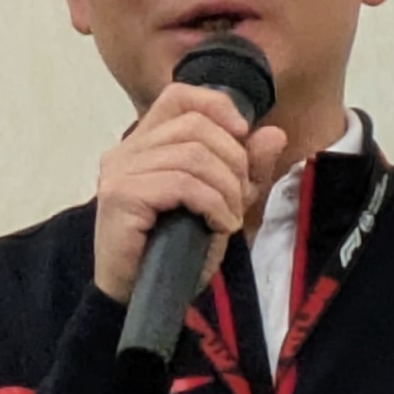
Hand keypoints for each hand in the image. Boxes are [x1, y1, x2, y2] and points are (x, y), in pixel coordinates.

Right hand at [91, 84, 286, 303]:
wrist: (139, 297)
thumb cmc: (174, 251)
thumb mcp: (221, 204)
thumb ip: (244, 169)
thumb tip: (274, 133)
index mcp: (144, 142)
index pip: (179, 96)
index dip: (217, 106)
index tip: (243, 134)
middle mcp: (125, 149)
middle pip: (194, 125)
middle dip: (232, 160)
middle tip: (240, 198)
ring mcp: (119, 171)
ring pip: (192, 155)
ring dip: (225, 189)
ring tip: (229, 218)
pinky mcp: (121, 195)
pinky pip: (182, 183)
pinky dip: (212, 204)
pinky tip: (219, 226)